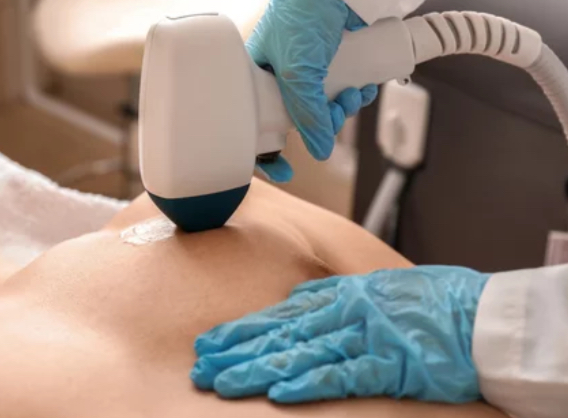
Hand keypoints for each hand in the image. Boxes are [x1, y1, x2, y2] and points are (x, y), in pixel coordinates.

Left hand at [191, 266, 489, 403]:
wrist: (478, 313)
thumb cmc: (428, 301)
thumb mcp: (373, 287)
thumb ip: (334, 296)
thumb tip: (297, 301)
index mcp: (339, 294)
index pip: (279, 313)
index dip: (243, 328)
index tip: (211, 341)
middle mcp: (343, 312)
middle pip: (279, 332)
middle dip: (237, 349)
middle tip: (201, 364)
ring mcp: (363, 335)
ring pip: (299, 351)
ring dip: (257, 367)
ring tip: (223, 381)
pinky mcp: (388, 361)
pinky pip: (342, 373)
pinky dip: (308, 381)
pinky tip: (278, 391)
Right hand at [248, 0, 377, 182]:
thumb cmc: (302, 12)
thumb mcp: (297, 71)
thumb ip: (307, 114)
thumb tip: (320, 149)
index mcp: (258, 76)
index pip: (258, 123)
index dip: (269, 151)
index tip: (284, 171)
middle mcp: (283, 75)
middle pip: (300, 118)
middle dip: (321, 122)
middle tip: (331, 116)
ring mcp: (312, 69)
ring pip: (326, 107)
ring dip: (344, 107)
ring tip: (352, 94)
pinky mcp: (338, 62)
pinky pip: (346, 90)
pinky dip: (358, 92)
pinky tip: (364, 85)